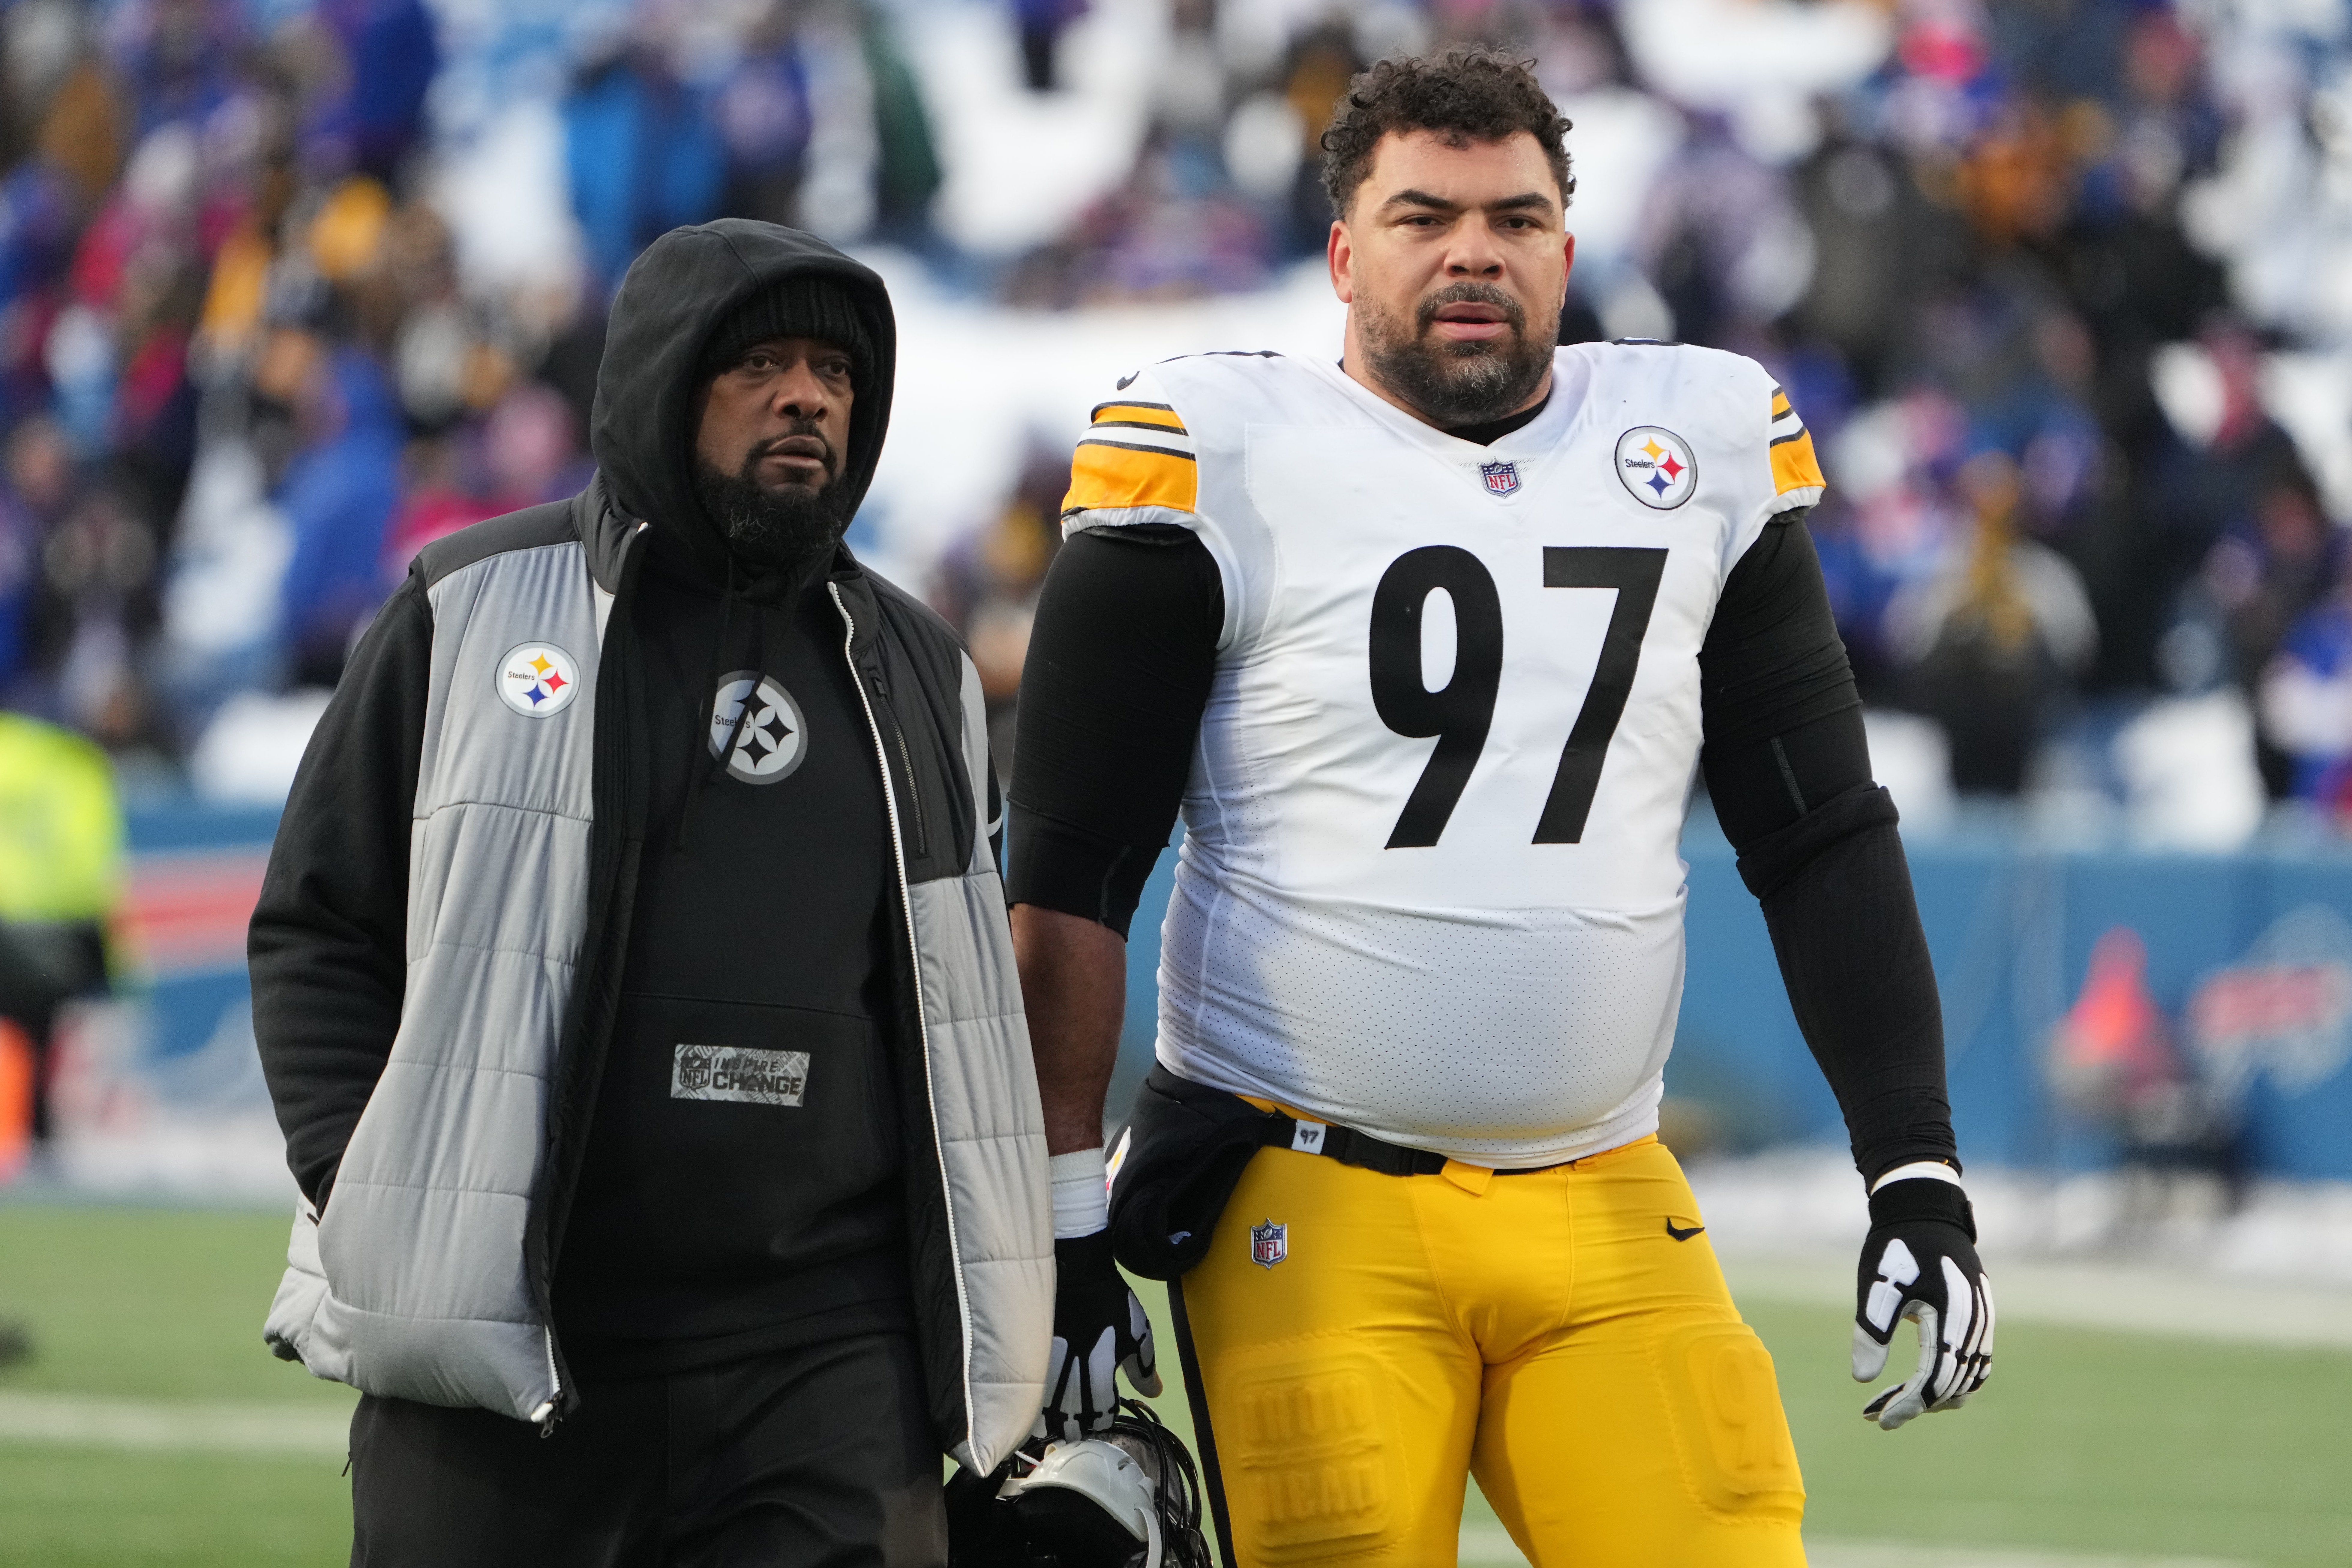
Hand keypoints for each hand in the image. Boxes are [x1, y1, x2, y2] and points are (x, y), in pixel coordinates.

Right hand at [1038, 1229, 1160, 1441]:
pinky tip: (1044, 1400)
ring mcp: (1047, 1375)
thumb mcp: (1138, 1334)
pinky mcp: (1031, 1364)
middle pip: (1071, 1424)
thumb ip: (1145, 1368)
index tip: (1106, 1408)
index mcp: (1099, 1379)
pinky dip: (1038, 1404)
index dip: (1104, 1417)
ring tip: (1064, 1413)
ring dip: (1056, 1419)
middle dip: (1079, 1423)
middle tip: (1085, 1414)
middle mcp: (1070, 1383)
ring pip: (1046, 1415)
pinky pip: (1032, 1396)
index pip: (1099, 1418)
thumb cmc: (1110, 1304)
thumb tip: (1154, 1392)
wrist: (1075, 1274)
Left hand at [1852, 1174, 1993, 1429]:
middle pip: (1951, 1384)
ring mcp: (1982, 1322)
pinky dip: (1950, 1379)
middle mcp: (1975, 1325)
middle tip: (1876, 1416)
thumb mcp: (1877, 1287)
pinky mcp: (1979, 1318)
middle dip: (1914, 1404)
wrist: (1924, 1212)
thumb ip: (1871, 1332)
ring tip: (1891, 1402)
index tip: (1881, 1421)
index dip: (1909, 1404)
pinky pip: (1974, 1363)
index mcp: (1951, 1318)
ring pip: (1966, 1378)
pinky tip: (1919, 1384)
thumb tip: (1862, 1379)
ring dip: (1932, 1396)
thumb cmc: (1896, 1248)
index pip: (1934, 1379)